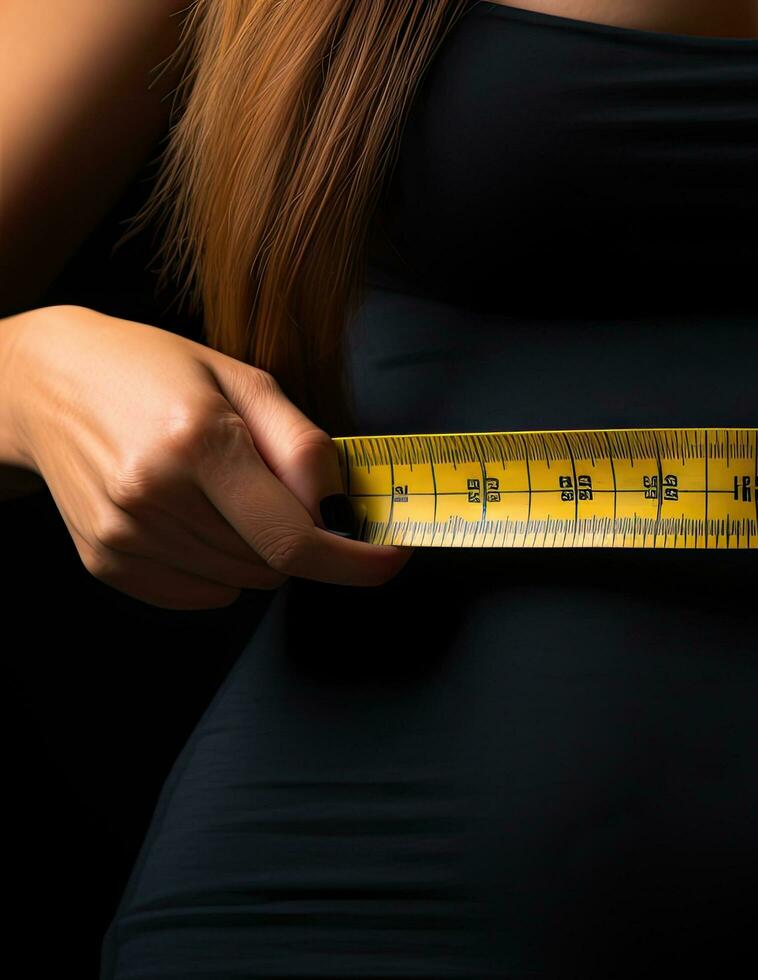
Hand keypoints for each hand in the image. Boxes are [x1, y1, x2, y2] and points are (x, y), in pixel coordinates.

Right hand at [8, 305, 412, 608]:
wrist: (46, 384)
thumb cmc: (156, 372)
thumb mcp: (244, 382)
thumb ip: (304, 448)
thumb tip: (341, 511)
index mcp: (198, 442)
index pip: (294, 537)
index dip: (353, 562)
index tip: (392, 560)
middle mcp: (155, 495)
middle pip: (274, 564)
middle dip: (299, 534)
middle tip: (267, 483)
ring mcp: (125, 535)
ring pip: (244, 583)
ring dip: (258, 549)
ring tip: (219, 490)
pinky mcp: (106, 561)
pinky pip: (203, 595)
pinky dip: (219, 568)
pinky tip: (193, 515)